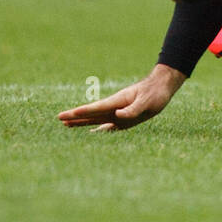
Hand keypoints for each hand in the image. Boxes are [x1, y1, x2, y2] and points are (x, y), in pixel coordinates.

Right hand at [58, 65, 186, 131]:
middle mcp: (115, 108)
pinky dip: (99, 130)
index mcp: (118, 101)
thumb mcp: (147, 101)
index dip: (81, 112)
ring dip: (83, 122)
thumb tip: (118, 115)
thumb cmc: (155, 93)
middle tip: (59, 119)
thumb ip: (133, 109)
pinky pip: (109, 126)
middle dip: (75, 117)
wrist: (162, 87)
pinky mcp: (125, 119)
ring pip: (97, 120)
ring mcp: (119, 113)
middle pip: (91, 114)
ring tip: (67, 126)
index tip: (66, 115)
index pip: (96, 108)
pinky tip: (93, 134)